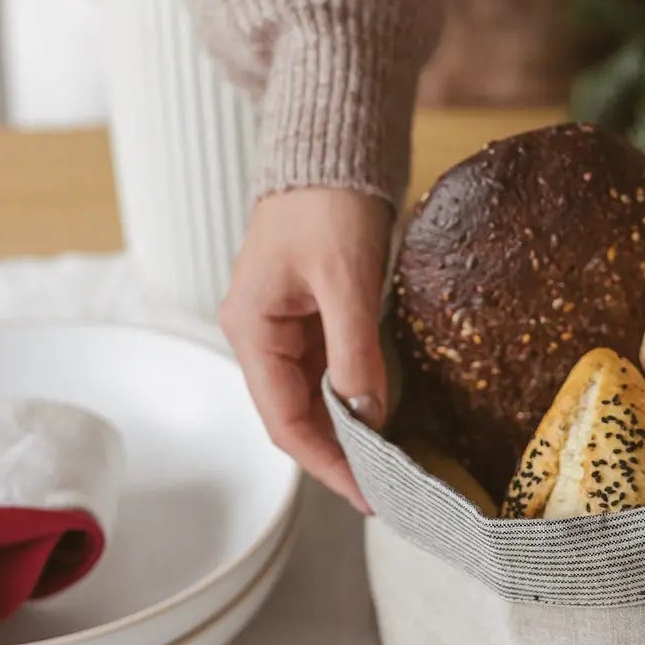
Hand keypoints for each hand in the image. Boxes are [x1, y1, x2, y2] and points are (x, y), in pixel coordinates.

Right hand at [219, 188, 393, 511]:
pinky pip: (331, 373)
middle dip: (340, 456)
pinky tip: (387, 420)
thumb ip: (354, 352)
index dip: (326, 463)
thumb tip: (369, 419)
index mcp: (252, 328)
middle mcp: (261, 335)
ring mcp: (286, 328)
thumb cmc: (328, 203)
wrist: (333, 150)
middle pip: (297, 416)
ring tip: (393, 467)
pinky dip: (358, 400)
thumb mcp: (346, 278)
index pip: (284, 419)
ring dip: (350, 433)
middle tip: (390, 490)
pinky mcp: (313, 317)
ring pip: (315, 398)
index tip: (368, 494)